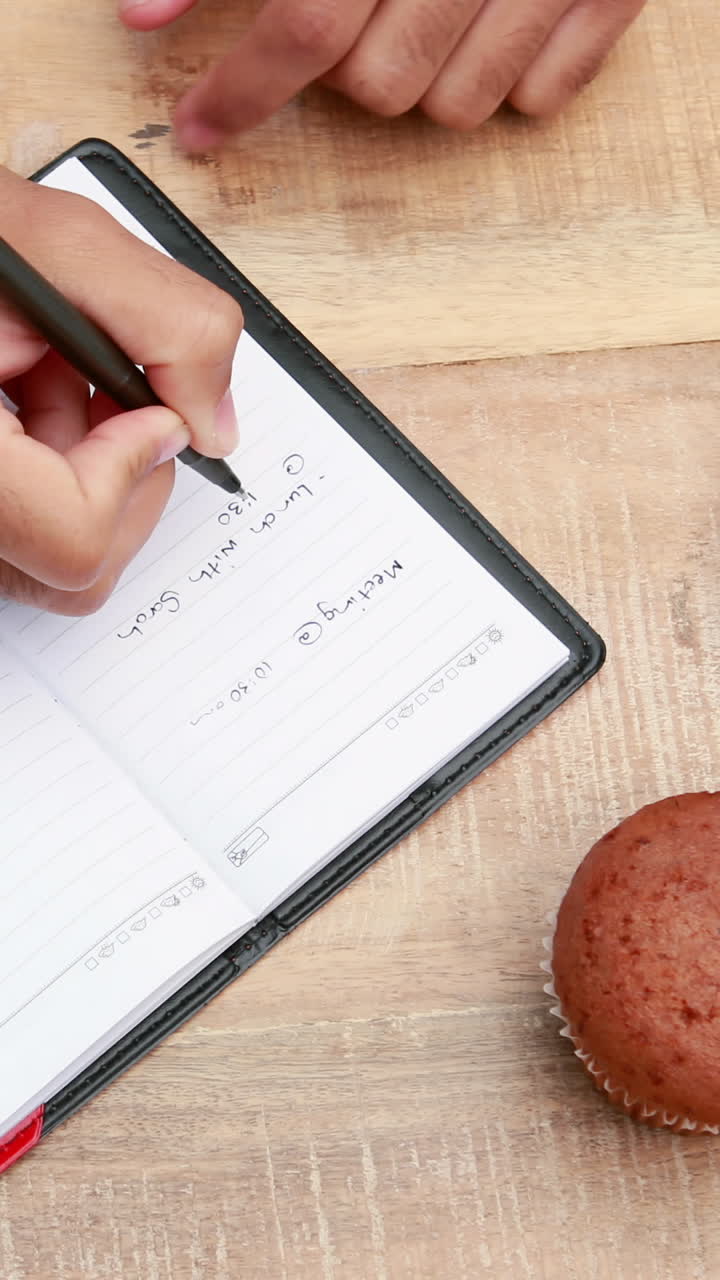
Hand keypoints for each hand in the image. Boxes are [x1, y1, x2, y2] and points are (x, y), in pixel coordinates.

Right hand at [0, 168, 242, 613]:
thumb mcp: (60, 243)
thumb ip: (170, 326)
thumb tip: (214, 427)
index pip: (73, 538)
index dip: (131, 469)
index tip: (151, 410)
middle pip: (73, 568)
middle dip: (121, 472)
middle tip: (113, 390)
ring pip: (50, 558)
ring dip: (85, 464)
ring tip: (51, 369)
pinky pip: (21, 532)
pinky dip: (50, 465)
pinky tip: (28, 386)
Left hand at [119, 0, 646, 149]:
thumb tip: (143, 10)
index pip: (304, 27)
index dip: (242, 91)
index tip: (203, 130)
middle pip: (378, 89)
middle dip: (348, 70)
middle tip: (357, 15)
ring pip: (454, 110)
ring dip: (426, 77)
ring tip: (428, 10)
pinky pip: (539, 99)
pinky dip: (509, 77)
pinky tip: (493, 18)